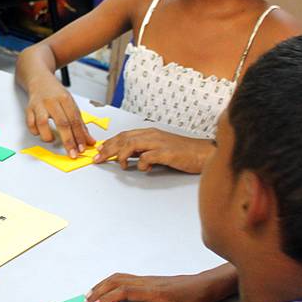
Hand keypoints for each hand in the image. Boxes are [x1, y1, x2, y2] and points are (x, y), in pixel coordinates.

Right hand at [24, 75, 95, 158]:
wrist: (39, 79)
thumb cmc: (55, 93)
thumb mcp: (71, 104)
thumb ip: (80, 124)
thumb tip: (89, 141)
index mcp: (65, 99)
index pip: (74, 120)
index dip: (79, 136)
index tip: (82, 148)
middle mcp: (52, 101)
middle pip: (62, 123)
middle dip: (68, 141)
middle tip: (72, 153)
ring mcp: (39, 105)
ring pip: (43, 122)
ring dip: (48, 135)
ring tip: (52, 140)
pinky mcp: (29, 108)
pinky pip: (30, 123)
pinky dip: (35, 131)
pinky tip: (40, 133)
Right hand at [86, 271, 229, 301]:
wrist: (202, 285)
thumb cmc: (193, 300)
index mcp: (152, 291)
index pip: (124, 291)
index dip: (107, 297)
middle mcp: (146, 283)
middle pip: (116, 281)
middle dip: (99, 290)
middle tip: (86, 301)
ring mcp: (146, 280)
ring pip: (119, 277)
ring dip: (103, 284)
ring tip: (91, 294)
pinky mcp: (146, 280)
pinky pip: (124, 278)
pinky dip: (111, 283)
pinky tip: (108, 290)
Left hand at [93, 128, 213, 172]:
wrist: (203, 153)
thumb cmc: (182, 152)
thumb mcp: (158, 149)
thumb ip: (143, 151)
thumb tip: (127, 157)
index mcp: (149, 133)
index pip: (124, 135)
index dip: (109, 143)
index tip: (99, 151)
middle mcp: (152, 135)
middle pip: (124, 139)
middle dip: (108, 149)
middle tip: (98, 158)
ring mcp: (159, 143)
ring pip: (132, 144)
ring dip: (121, 155)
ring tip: (119, 164)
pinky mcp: (167, 153)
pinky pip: (148, 156)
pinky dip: (141, 163)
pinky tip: (142, 168)